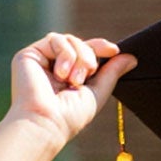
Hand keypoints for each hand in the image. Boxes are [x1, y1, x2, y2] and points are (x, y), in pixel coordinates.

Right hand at [5, 34, 130, 153]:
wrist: (47, 121)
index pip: (87, 52)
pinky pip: (55, 39)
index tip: (114, 50)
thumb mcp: (98, 92)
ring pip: (69, 39)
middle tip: (88, 74)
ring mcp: (42, 59)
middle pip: (80, 43)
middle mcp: (55, 66)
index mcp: (70, 75)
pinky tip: (61, 74)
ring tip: (74, 80)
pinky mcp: (29, 54)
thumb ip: (112, 73)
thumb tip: (131, 57)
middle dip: (90, 56)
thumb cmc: (71, 115)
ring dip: (79, 57)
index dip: (101, 47)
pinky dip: (65, 54)